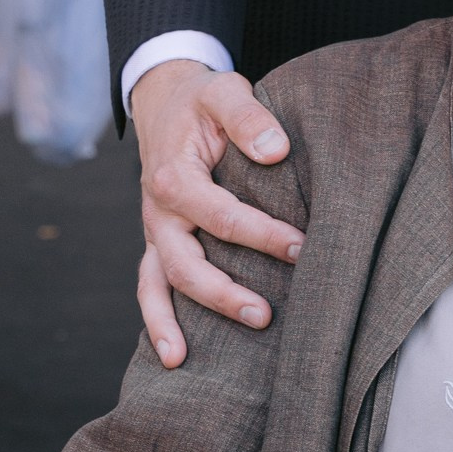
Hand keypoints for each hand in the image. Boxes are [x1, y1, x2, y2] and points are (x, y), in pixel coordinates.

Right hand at [133, 59, 301, 365]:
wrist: (165, 101)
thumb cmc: (202, 101)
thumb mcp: (224, 92)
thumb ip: (248, 117)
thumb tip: (277, 150)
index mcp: (174, 176)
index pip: (222, 216)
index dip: (263, 235)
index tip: (303, 248)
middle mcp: (158, 211)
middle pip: (185, 263)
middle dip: (223, 293)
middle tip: (266, 315)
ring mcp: (154, 231)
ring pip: (158, 283)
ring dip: (174, 321)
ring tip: (187, 359)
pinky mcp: (157, 242)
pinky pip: (149, 286)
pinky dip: (156, 320)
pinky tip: (172, 355)